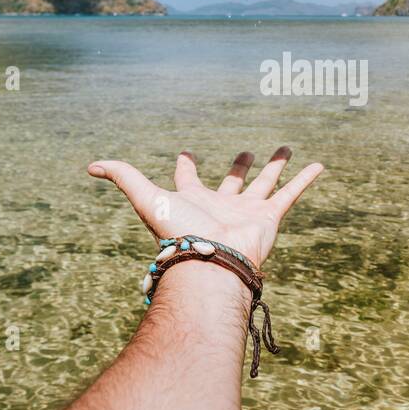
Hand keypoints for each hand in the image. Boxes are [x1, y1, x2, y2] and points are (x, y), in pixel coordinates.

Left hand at [87, 147, 322, 267]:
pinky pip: (291, 194)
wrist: (210, 262)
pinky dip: (305, 179)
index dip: (186, 166)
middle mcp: (221, 205)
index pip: (189, 179)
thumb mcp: (146, 196)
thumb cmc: (177, 231)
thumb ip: (122, 177)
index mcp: (193, 200)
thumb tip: (90, 165)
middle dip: (238, 166)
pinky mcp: (270, 217)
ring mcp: (247, 212)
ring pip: (265, 183)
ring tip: (286, 148)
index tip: (185, 153)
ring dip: (276, 166)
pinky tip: (318, 164)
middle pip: (232, 182)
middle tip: (245, 152)